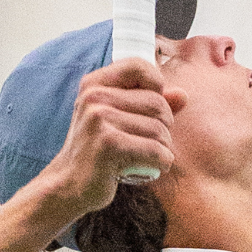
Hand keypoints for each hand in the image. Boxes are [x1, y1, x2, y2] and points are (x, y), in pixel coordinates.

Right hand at [35, 59, 182, 217]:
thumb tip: (183, 95)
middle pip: (157, 103)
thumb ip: (149, 103)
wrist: (68, 184)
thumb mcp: (117, 119)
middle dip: (164, 127)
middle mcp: (94, 97)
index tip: (151, 109)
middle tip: (150, 143)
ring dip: (163, 148)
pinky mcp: (108, 145)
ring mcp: (99, 119)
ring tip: (148, 158)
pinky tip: (153, 168)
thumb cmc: (97, 150)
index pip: (139, 66)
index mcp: (94, 84)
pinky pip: (155, 150)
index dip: (156, 85)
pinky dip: (161, 162)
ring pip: (159, 129)